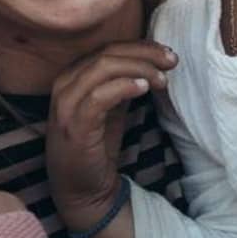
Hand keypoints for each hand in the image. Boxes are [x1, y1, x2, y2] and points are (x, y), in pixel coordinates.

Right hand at [44, 41, 176, 235]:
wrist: (82, 190)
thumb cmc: (96, 147)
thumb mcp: (111, 109)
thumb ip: (122, 84)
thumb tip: (149, 63)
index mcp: (72, 77)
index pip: (107, 49)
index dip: (140, 47)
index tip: (168, 54)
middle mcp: (64, 85)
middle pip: (106, 54)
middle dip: (144, 53)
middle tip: (172, 61)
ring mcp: (66, 105)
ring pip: (102, 68)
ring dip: (138, 68)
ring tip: (163, 79)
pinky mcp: (74, 126)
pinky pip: (99, 96)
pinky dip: (124, 87)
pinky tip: (144, 88)